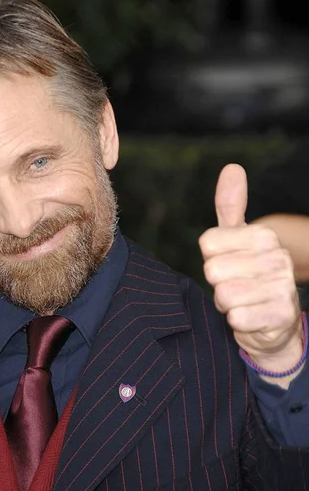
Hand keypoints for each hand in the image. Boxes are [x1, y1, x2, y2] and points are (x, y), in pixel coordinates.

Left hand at [199, 164, 303, 386]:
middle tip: (235, 286)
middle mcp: (278, 256)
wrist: (274, 324)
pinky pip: (236, 318)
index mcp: (264, 235)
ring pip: (223, 295)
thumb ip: (230, 206)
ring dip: (227, 305)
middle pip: (213, 270)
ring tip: (243, 302)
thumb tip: (232, 167)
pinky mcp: (281, 314)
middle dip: (218, 284)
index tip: (229, 264)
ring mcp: (283, 285)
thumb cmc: (248, 276)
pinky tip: (251, 318)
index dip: (211, 259)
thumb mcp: (236, 240)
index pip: (207, 244)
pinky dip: (237, 323)